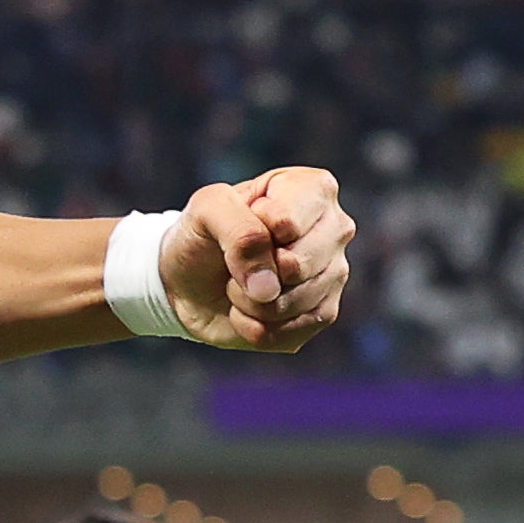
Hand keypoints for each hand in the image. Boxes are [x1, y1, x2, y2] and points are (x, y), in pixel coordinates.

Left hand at [161, 167, 354, 352]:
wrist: (188, 280)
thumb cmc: (204, 234)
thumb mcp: (206, 210)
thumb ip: (238, 231)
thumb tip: (269, 288)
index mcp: (314, 189)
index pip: (286, 223)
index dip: (250, 229)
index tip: (238, 221)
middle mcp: (335, 229)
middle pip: (296, 264)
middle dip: (250, 270)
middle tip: (235, 259)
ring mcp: (334, 273)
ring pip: (293, 303)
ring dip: (248, 300)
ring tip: (239, 282)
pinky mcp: (323, 314)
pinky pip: (288, 333)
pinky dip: (252, 325)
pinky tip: (246, 308)